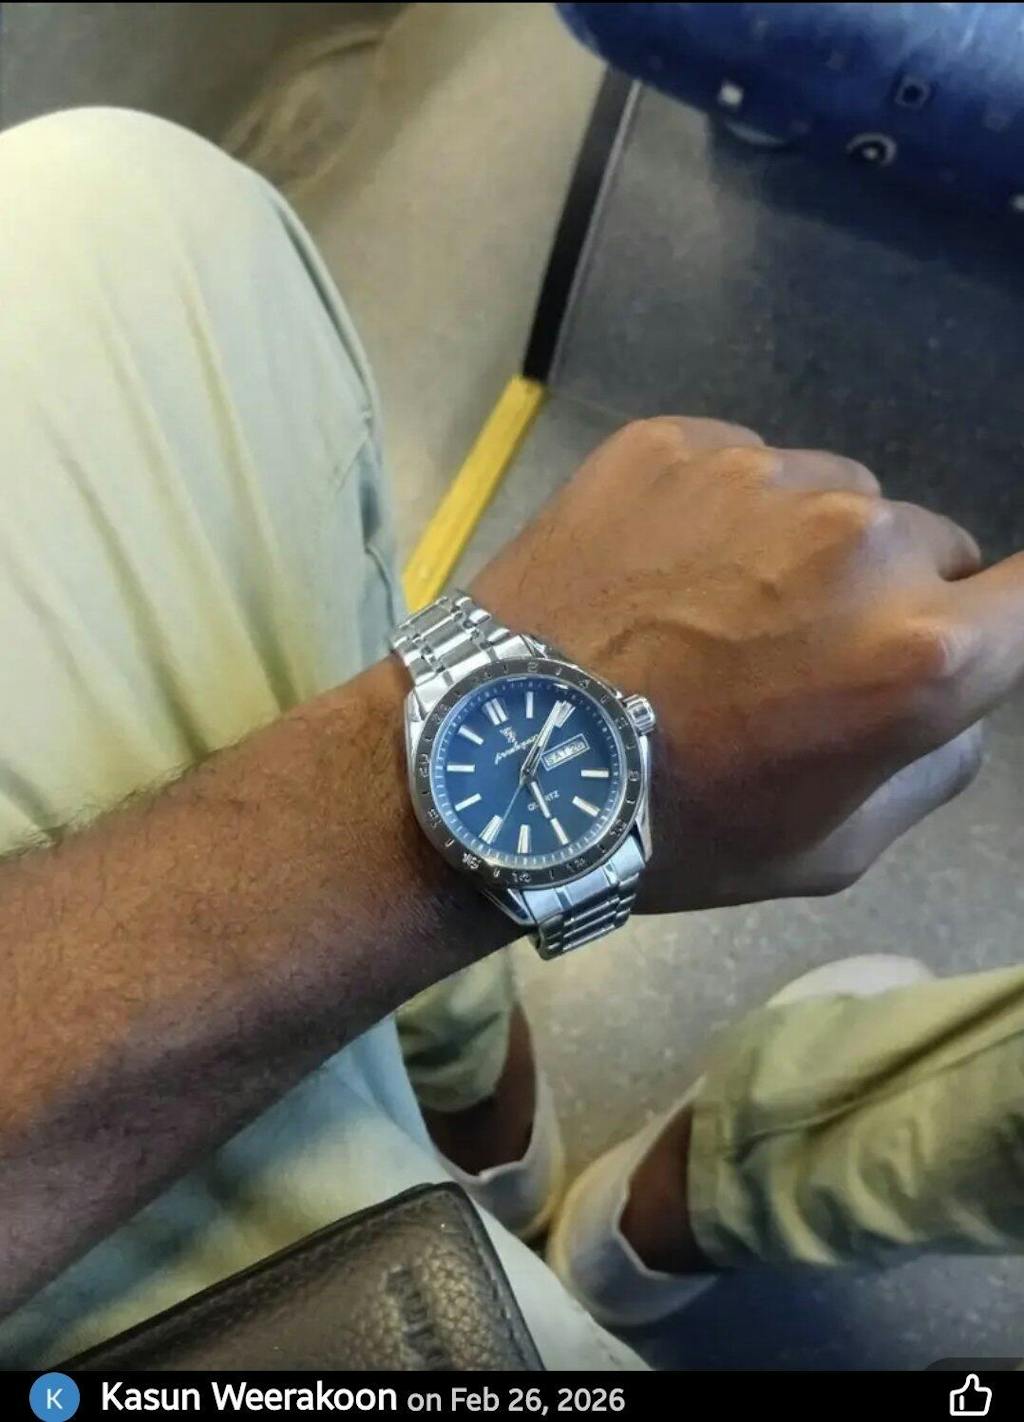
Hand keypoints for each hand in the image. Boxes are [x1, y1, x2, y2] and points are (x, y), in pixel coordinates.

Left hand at [471, 417, 1016, 910]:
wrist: (491, 763)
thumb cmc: (672, 829)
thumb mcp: (832, 850)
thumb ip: (936, 763)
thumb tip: (961, 695)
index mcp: (917, 651)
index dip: (1007, 619)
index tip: (974, 633)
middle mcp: (860, 538)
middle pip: (930, 547)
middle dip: (886, 600)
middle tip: (793, 660)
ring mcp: (761, 475)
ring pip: (834, 502)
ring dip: (801, 551)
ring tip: (707, 618)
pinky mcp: (673, 442)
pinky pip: (742, 469)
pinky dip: (719, 516)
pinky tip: (654, 578)